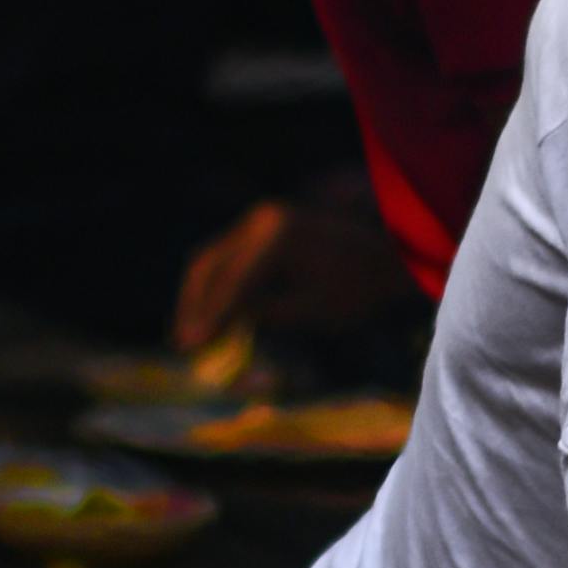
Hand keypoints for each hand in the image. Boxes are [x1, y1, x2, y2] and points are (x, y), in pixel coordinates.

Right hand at [172, 177, 417, 353]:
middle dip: (194, 307)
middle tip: (182, 343)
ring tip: (187, 334)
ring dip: (197, 297)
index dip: (209, 318)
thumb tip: (221, 328)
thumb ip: (265, 314)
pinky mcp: (260, 228)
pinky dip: (214, 286)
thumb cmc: (358, 289)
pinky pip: (226, 257)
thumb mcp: (312, 310)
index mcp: (277, 237)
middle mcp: (262, 220)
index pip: (233, 283)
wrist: (385, 258)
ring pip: (211, 260)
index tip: (190, 347)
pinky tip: (206, 315)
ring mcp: (259, 220)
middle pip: (210, 266)